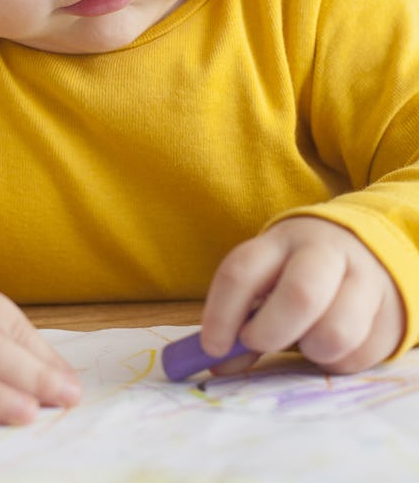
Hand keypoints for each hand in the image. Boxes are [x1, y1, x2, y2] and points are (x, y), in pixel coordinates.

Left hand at [200, 217, 404, 375]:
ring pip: (336, 332)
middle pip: (300, 296)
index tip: (213, 347)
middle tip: (259, 343)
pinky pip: (360, 354)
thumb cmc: (298, 272)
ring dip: (311, 351)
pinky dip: (337, 362)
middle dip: (271, 332)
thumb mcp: (266, 281)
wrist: (365, 249)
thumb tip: (218, 363)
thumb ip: (241, 321)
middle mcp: (324, 254)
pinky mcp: (392, 312)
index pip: (242, 271)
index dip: (222, 313)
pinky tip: (332, 344)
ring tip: (305, 341)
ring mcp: (364, 280)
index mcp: (280, 242)